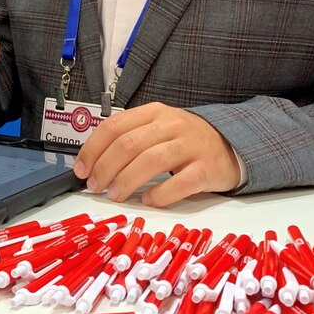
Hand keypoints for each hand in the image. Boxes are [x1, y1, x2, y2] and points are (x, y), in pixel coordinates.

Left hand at [73, 102, 240, 206]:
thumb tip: (92, 164)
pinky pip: (180, 183)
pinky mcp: (207, 168)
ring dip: (127, 180)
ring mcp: (191, 145)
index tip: (81, 169)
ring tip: (115, 195)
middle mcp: (172, 124)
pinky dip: (159, 194)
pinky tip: (148, 201)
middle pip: (129, 144)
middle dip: (105, 167)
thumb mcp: (157, 129)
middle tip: (96, 186)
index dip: (93, 149)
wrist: (231, 146)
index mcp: (154, 112)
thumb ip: (129, 139)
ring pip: (151, 161)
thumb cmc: (185, 141)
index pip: (115, 126)